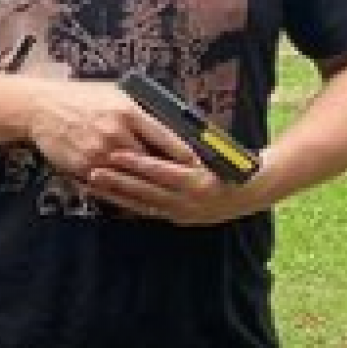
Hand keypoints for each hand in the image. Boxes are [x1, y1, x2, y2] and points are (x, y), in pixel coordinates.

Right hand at [27, 78, 179, 185]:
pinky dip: (125, 192)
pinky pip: (110, 185)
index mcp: (127, 111)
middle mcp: (115, 133)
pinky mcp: (83, 167)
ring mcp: (98, 152)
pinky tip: (138, 198)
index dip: (186, 154)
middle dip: (169, 174)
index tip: (201, 165)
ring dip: (149, 187)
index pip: (165, 136)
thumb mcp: (114, 93)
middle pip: (152, 162)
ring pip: (132, 177)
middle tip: (190, 185)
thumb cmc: (81, 98)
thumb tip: (170, 122)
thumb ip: (140, 109)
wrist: (40, 107)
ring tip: (168, 197)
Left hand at [85, 147, 260, 225]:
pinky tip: (106, 196)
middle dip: (118, 182)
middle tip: (93, 170)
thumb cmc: (232, 163)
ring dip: (115, 194)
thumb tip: (156, 129)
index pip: (163, 171)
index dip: (138, 163)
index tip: (116, 153)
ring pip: (141, 204)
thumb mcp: (214, 151)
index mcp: (200, 182)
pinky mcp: (176, 218)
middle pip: (147, 191)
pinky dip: (125, 203)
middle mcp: (190, 202)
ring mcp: (181, 212)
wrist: (254, 192)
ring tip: (92, 183)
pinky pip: (145, 211)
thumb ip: (184, 147)